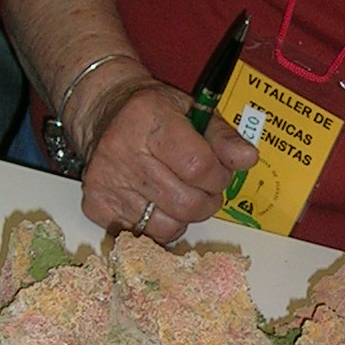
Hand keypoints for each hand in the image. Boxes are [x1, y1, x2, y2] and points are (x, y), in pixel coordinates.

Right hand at [74, 77, 257, 242]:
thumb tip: (247, 159)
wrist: (103, 113)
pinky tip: (156, 203)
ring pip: (168, 226)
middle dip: (206, 201)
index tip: (218, 173)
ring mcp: (106, 181)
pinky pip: (144, 234)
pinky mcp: (96, 204)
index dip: (218, 177)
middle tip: (203, 189)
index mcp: (149, 118)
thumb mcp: (192, 110)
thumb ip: (223, 136)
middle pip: (186, 203)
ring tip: (180, 194)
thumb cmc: (152, 113)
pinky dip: (159, 225)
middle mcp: (122, 150)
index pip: (199, 166)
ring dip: (184, 216)